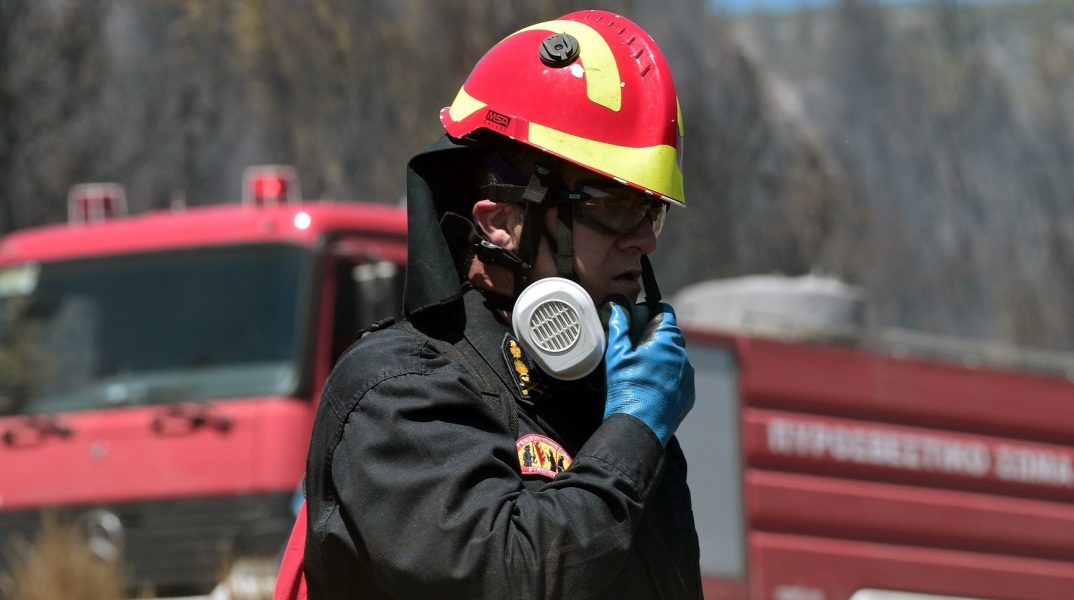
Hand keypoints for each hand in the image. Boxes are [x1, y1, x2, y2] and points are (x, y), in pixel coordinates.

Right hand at [601, 300, 694, 445]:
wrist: (639, 427)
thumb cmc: (626, 389)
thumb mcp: (616, 355)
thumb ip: (619, 327)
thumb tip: (617, 307)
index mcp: (665, 340)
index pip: (665, 312)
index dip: (653, 312)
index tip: (642, 318)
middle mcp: (681, 355)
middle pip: (671, 336)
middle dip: (656, 338)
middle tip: (637, 348)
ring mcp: (687, 376)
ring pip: (676, 358)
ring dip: (663, 359)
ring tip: (642, 372)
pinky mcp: (688, 394)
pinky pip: (680, 379)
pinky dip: (668, 379)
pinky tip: (651, 388)